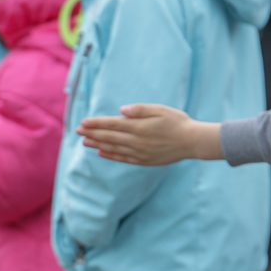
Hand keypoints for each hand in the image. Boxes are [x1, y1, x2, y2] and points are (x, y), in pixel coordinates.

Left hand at [77, 104, 222, 164]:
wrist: (193, 142)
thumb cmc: (178, 122)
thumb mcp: (160, 110)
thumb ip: (140, 110)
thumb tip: (121, 111)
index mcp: (139, 127)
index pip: (112, 124)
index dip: (96, 123)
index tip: (83, 122)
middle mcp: (137, 141)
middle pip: (109, 137)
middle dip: (92, 133)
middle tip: (78, 131)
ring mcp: (140, 152)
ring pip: (114, 148)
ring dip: (98, 144)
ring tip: (85, 142)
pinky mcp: (144, 160)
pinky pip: (123, 159)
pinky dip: (111, 156)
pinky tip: (102, 153)